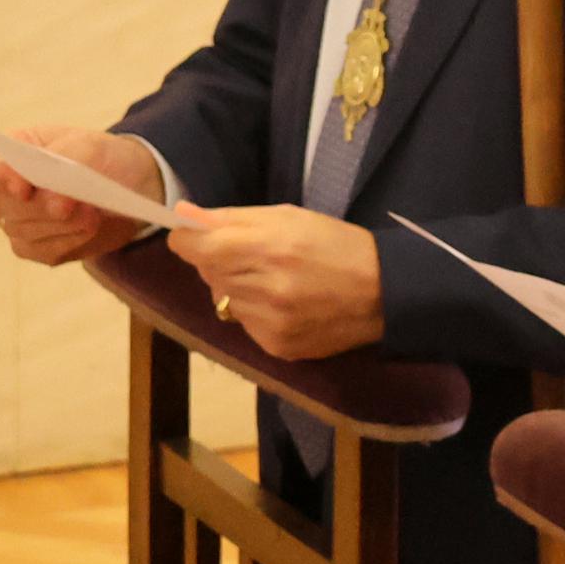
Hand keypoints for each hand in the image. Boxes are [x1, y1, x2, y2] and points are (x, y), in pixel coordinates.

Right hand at [0, 126, 164, 266]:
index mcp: (11, 154)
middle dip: (40, 205)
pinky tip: (90, 226)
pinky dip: (70, 239)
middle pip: (4, 204)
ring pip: (25, 231)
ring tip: (92, 212)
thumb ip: (68, 160)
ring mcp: (16, 222)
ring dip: (62, 224)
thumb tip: (54, 201)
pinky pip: (45, 251)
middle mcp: (4, 191)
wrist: (124, 185)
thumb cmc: (98, 157)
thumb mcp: (90, 145)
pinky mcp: (36, 248)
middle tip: (71, 203)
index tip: (23, 187)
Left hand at [171, 205, 385, 360]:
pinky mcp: (276, 347)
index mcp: (268, 248)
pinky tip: (284, 304)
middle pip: (207, 272)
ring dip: (237, 287)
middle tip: (254, 254)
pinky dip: (254, 312)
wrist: (382, 293)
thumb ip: (231, 217)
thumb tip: (181, 216)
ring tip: (274, 280)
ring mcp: (270, 323)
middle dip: (219, 260)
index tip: (196, 235)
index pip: (195, 247)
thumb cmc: (335, 245)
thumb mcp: (288, 217)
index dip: (189, 238)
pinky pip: (244, 324)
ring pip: (223, 300)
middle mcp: (265, 289)